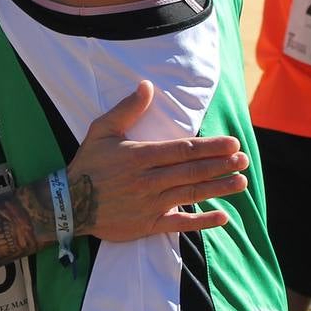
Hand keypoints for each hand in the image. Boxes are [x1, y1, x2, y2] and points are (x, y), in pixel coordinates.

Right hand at [68, 81, 248, 241]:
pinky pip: (179, 224)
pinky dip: (202, 222)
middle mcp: (148, 181)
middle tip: (243, 160)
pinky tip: (223, 217)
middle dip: (220, 165)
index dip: (210, 147)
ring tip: (241, 182)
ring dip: (218, 188)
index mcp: (139, 156)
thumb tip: (147, 85)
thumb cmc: (87, 164)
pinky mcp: (148, 225)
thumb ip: (127, 109)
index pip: (182, 150)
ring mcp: (149, 205)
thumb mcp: (101, 130)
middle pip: (192, 172)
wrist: (67, 205)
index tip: (232, 143)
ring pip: (190, 195)